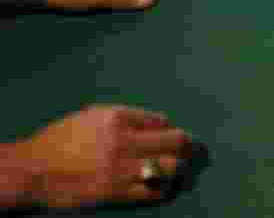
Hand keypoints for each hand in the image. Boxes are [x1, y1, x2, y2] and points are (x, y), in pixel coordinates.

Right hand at [18, 105, 191, 208]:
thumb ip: (127, 117)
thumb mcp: (93, 116)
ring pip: (172, 168)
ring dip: (186, 172)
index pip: (163, 122)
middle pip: (177, 143)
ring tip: (190, 175)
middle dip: (194, 149)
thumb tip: (161, 124)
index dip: (173, 131)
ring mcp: (120, 170)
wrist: (32, 172)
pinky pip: (154, 193)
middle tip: (203, 155)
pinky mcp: (115, 195)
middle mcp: (124, 142)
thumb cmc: (61, 141)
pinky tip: (171, 191)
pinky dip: (168, 192)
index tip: (177, 139)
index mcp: (119, 118)